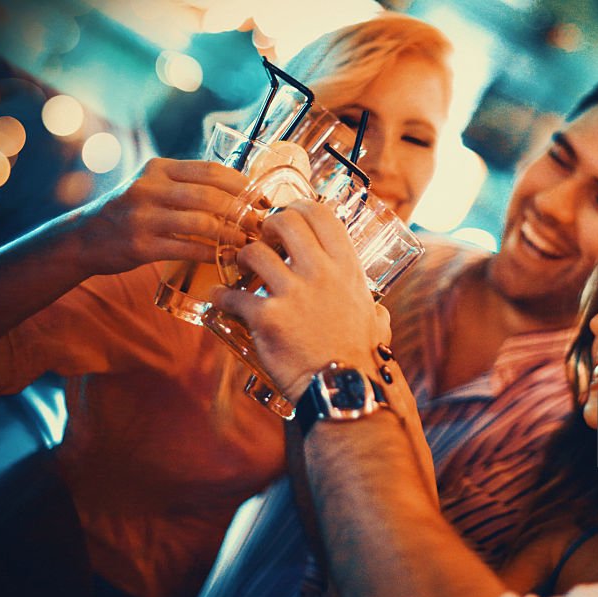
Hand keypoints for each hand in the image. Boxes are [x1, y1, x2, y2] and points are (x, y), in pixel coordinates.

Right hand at [77, 158, 247, 274]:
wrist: (84, 237)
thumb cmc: (131, 212)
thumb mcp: (153, 185)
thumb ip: (187, 184)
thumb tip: (240, 191)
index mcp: (159, 169)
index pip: (210, 170)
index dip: (242, 185)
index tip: (261, 199)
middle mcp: (150, 188)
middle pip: (210, 196)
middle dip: (242, 211)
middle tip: (260, 225)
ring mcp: (143, 217)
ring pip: (201, 223)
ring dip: (231, 234)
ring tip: (246, 242)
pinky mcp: (140, 245)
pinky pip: (187, 249)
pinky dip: (211, 254)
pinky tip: (225, 258)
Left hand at [211, 199, 390, 401]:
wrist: (343, 388)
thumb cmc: (361, 357)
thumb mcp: (376, 322)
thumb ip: (374, 310)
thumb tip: (378, 314)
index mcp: (347, 268)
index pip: (322, 214)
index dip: (299, 208)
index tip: (289, 218)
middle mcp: (321, 273)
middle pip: (286, 221)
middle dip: (267, 225)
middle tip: (263, 239)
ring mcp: (293, 293)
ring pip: (254, 251)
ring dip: (243, 257)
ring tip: (242, 269)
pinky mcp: (268, 317)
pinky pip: (232, 295)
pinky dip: (221, 297)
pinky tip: (219, 300)